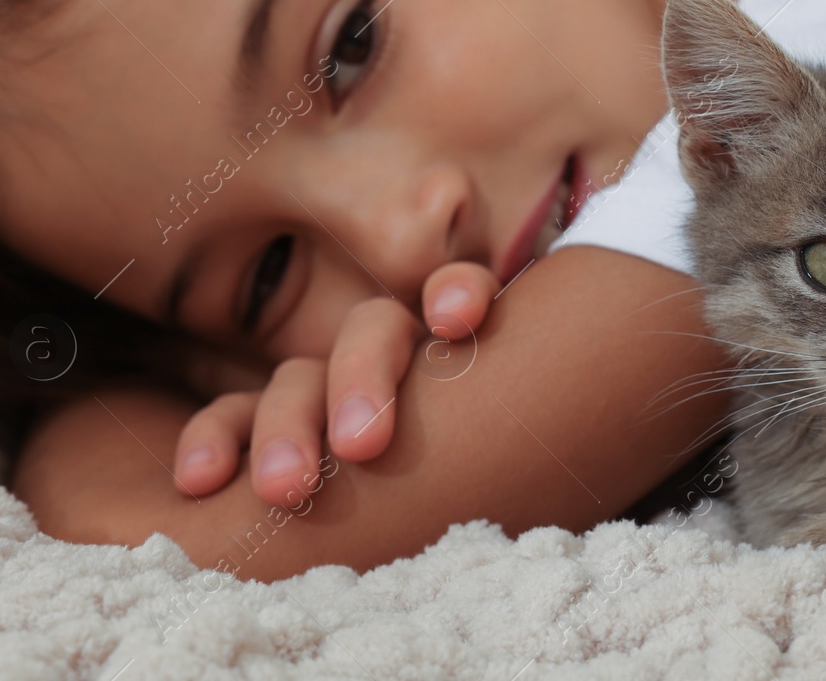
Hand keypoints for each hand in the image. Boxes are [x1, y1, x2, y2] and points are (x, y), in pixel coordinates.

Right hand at [169, 261, 499, 507]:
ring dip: (289, 428)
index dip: (458, 292)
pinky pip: (229, 417)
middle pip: (371, 334)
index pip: (458, 292)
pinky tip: (203, 480)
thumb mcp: (514, 446)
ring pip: (298, 379)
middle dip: (364, 380)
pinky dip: (215, 441)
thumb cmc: (491, 483)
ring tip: (286, 491)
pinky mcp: (260, 422)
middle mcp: (392, 355)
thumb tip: (622, 386)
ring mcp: (323, 384)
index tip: (463, 317)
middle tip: (366, 446)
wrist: (369, 533)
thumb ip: (531, 407)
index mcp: (455, 345)